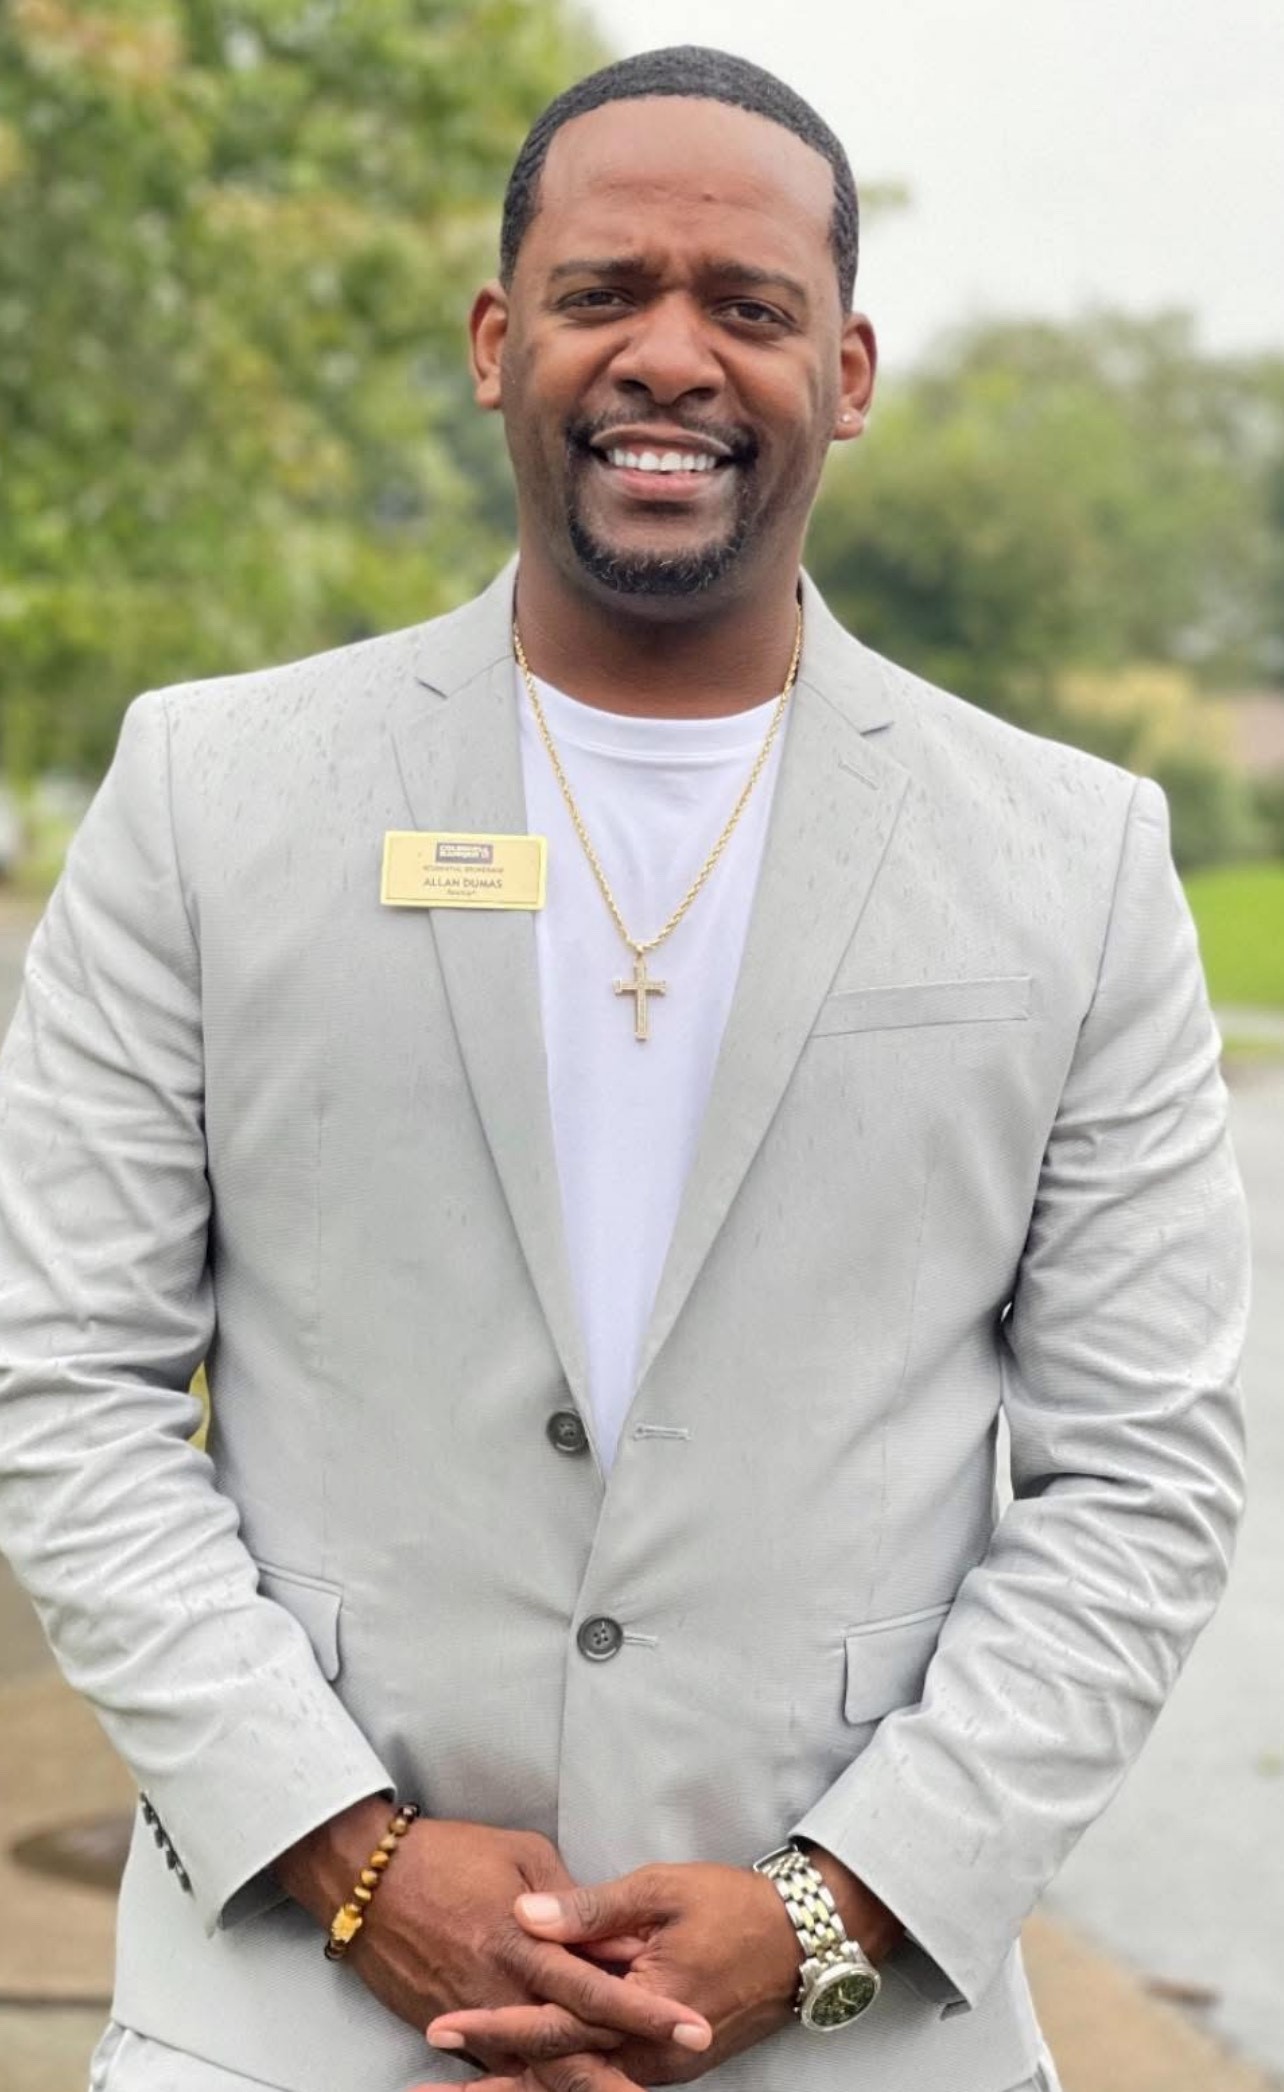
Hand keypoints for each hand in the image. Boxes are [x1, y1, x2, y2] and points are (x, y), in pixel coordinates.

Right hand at [275, 1800, 710, 2073]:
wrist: (364, 1876)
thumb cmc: (448, 1853)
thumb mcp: (521, 1853)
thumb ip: (567, 1898)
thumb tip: (607, 1934)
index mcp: (520, 1940)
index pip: (596, 1986)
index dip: (646, 2011)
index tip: (691, 2027)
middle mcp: (497, 1989)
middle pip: (569, 2042)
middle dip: (624, 2065)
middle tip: (676, 2068)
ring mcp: (467, 2017)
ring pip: (534, 2064)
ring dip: (581, 2076)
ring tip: (627, 2085)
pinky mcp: (442, 2027)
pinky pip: (495, 2062)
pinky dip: (529, 2073)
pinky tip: (560, 2076)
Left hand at [420, 1861, 799, 2089]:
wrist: (805, 1943)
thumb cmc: (734, 1909)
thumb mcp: (662, 1892)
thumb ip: (592, 1908)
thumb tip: (525, 1914)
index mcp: (643, 2013)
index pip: (554, 2026)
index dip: (495, 2027)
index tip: (441, 2028)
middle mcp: (647, 2057)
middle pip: (555, 2078)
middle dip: (491, 2085)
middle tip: (428, 2090)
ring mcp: (658, 2068)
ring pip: (576, 2087)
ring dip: (518, 2089)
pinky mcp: (665, 2064)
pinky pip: (601, 2079)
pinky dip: (559, 2082)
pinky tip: (523, 2078)